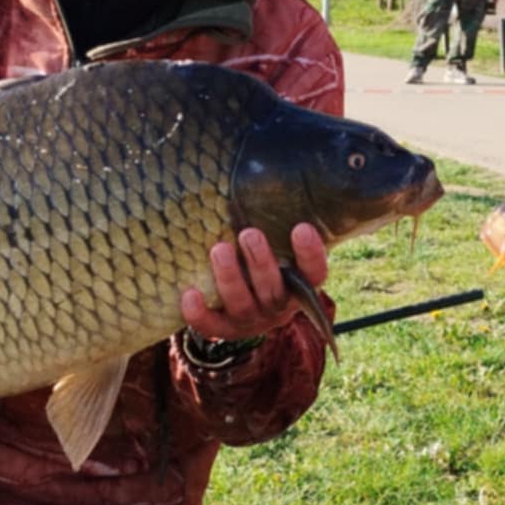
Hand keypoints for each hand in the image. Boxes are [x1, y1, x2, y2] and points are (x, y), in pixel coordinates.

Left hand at [179, 223, 328, 341]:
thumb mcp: (277, 245)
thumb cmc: (263, 262)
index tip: (301, 227)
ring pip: (243, 306)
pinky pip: (213, 327)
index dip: (310, 254)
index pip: (315, 274)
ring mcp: (252, 321)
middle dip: (261, 262)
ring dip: (231, 279)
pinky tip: (189, 293)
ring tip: (219, 250)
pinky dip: (200, 314)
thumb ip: (277, 223)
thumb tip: (268, 174)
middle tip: (248, 234)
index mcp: (300, 286)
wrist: (247, 306)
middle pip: (274, 291)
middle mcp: (278, 307)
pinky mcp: (226, 330)